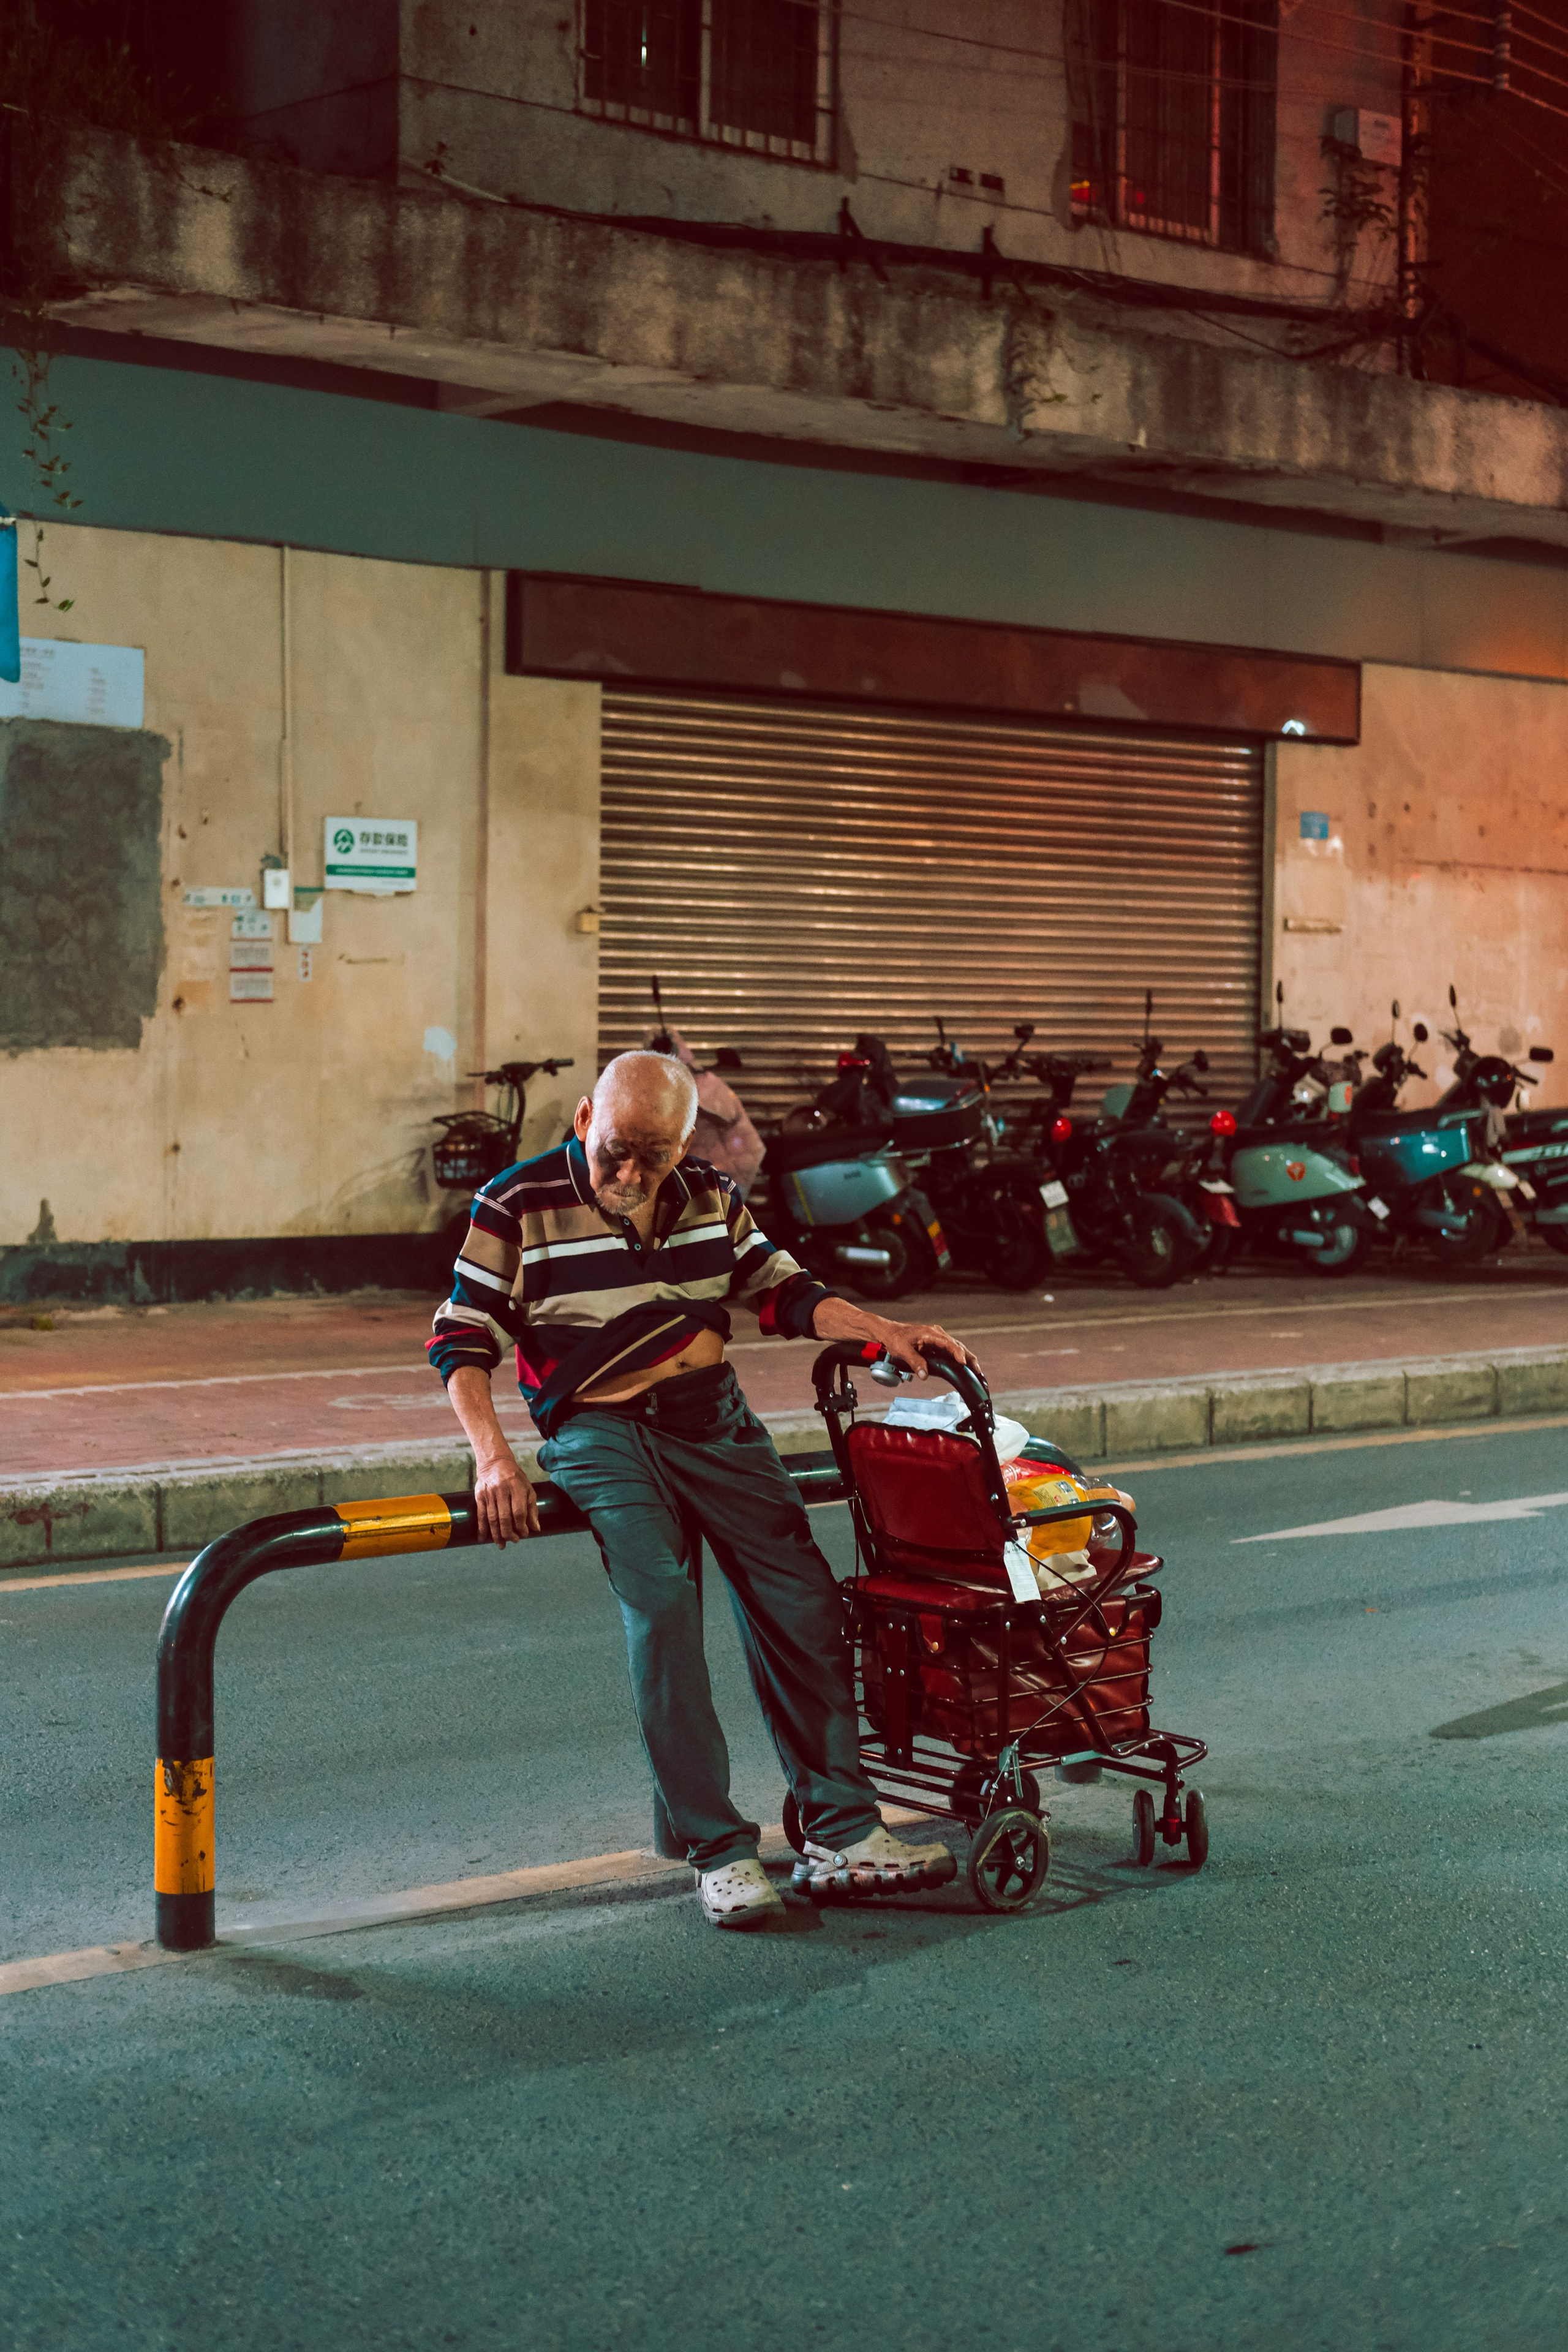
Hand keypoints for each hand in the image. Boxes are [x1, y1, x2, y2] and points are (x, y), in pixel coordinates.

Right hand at [473, 1451, 540, 1545]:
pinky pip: (481, 1515)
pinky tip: (483, 1539)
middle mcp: (502, 1490)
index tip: (524, 1534)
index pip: (519, 1512)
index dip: (521, 1526)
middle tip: (514, 1540)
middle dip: (509, 1533)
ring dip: (497, 1534)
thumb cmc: (515, 1478)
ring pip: (492, 1518)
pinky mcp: (480, 1496)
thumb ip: (532, 1508)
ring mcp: (489, 1493)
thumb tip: (536, 1528)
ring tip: (501, 1544)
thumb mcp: (528, 1489)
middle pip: (504, 1517)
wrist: (494, 1463)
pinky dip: (482, 1528)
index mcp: (517, 1487)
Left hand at [811, 1295, 979, 1377]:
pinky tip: (965, 1366)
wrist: (888, 1333)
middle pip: (957, 1345)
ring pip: (956, 1347)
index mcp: (931, 1333)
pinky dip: (959, 1357)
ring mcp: (938, 1338)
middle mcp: (937, 1334)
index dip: (957, 1353)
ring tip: (976, 1370)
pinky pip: (951, 1350)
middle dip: (969, 1358)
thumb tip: (924, 1375)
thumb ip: (915, 1362)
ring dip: (966, 1358)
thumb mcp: (902, 1351)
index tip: (962, 1362)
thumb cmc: (895, 1339)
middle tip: (977, 1370)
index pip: (949, 1343)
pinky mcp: (937, 1344)